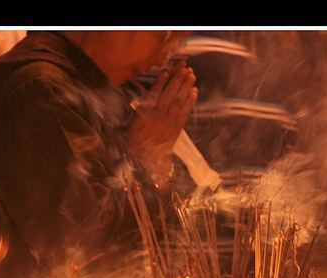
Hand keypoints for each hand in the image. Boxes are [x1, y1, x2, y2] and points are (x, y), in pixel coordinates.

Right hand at [128, 61, 198, 177]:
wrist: (147, 162)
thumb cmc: (136, 143)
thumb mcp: (132, 126)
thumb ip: (139, 112)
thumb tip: (147, 98)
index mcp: (145, 116)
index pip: (154, 95)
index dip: (161, 82)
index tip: (166, 71)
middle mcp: (158, 117)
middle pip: (169, 95)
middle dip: (177, 80)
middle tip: (184, 67)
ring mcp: (169, 122)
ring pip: (178, 101)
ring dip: (185, 87)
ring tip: (191, 75)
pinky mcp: (177, 128)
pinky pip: (185, 112)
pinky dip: (190, 101)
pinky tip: (194, 91)